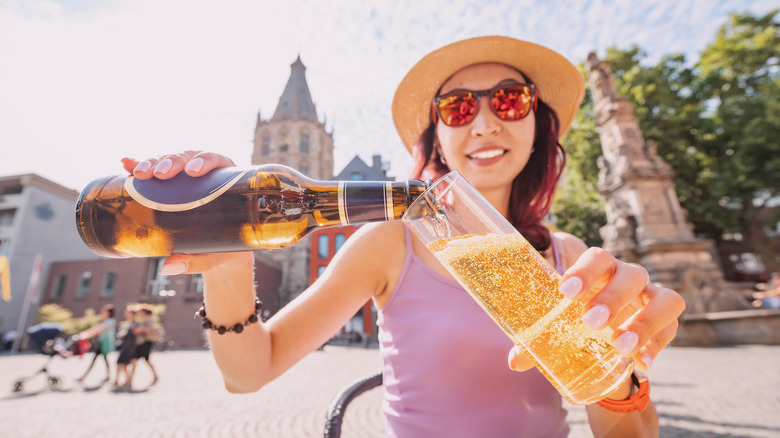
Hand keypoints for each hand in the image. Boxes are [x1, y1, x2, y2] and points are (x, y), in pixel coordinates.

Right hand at [120, 151, 249, 275]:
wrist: (220, 252)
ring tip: (139, 173)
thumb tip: (167, 268)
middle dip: (172, 162)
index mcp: (227, 179)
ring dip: (153, 162)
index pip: (216, 160)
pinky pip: (153, 171)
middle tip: (160, 174)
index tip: (192, 172)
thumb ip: (196, 261)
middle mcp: (206, 172)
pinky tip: (126, 163)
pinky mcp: (168, 183)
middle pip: (188, 158)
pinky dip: (138, 165)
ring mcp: (185, 176)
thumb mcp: (214, 256)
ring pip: (168, 161)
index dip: (204, 160)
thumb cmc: (224, 250)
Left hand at [509, 248, 685, 373]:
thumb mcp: (557, 328)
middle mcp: (628, 277)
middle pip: (630, 275)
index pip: (597, 257)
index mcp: (599, 269)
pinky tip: (641, 363)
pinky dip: (657, 345)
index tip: (566, 292)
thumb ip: (536, 343)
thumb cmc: (576, 321)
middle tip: (592, 322)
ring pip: (664, 297)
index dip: (584, 271)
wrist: (606, 339)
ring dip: (644, 322)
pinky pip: (672, 327)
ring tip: (621, 346)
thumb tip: (515, 361)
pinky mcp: (667, 320)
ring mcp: (651, 297)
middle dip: (612, 297)